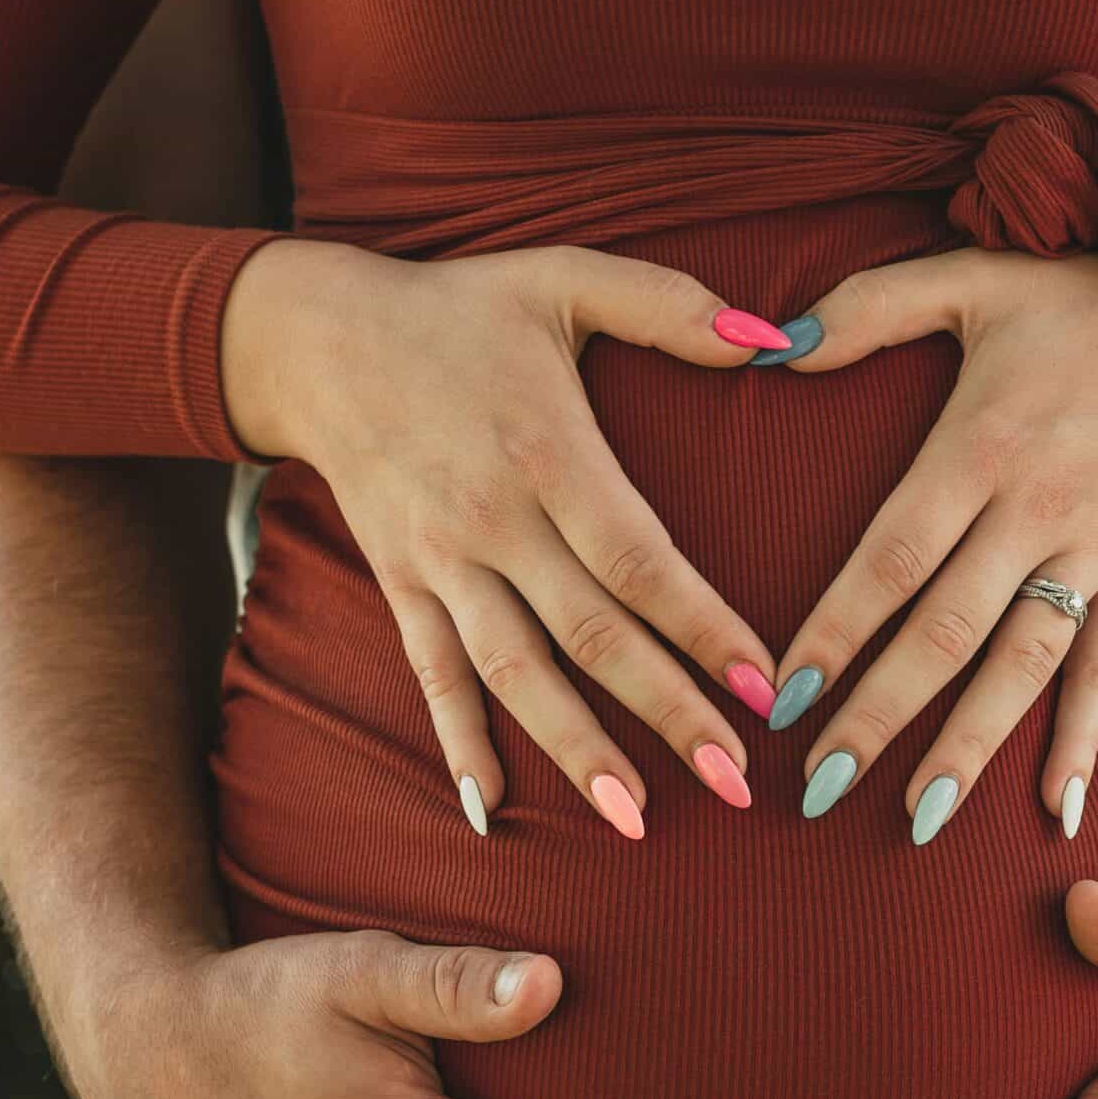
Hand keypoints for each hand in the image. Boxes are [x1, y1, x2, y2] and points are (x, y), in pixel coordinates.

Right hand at [218, 238, 791, 835]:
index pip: (638, 559)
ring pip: (513, 673)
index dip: (703, 628)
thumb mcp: (566, 277)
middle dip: (665, 713)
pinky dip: (460, 744)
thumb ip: (672, 306)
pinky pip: (431, 676)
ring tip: (636, 821)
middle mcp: (490, 518)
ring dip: (575, 751)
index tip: (767, 690)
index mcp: (546, 449)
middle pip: (589, 634)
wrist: (317, 336)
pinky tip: (493, 811)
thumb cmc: (462, 306)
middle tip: (735, 784)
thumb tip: (780, 338)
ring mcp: (439, 561)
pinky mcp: (400, 584)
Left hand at [761, 247, 1097, 839]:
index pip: (893, 558)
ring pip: (1025, 667)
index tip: (784, 695)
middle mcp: (1038, 510)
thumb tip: (774, 345)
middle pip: (948, 631)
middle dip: (882, 715)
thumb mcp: (973, 278)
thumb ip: (866, 308)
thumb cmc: (1081, 300)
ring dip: (972, 746)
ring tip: (919, 819)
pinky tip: (1054, 809)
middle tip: (820, 788)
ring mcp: (1096, 552)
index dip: (837, 630)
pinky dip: (1081, 740)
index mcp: (982, 446)